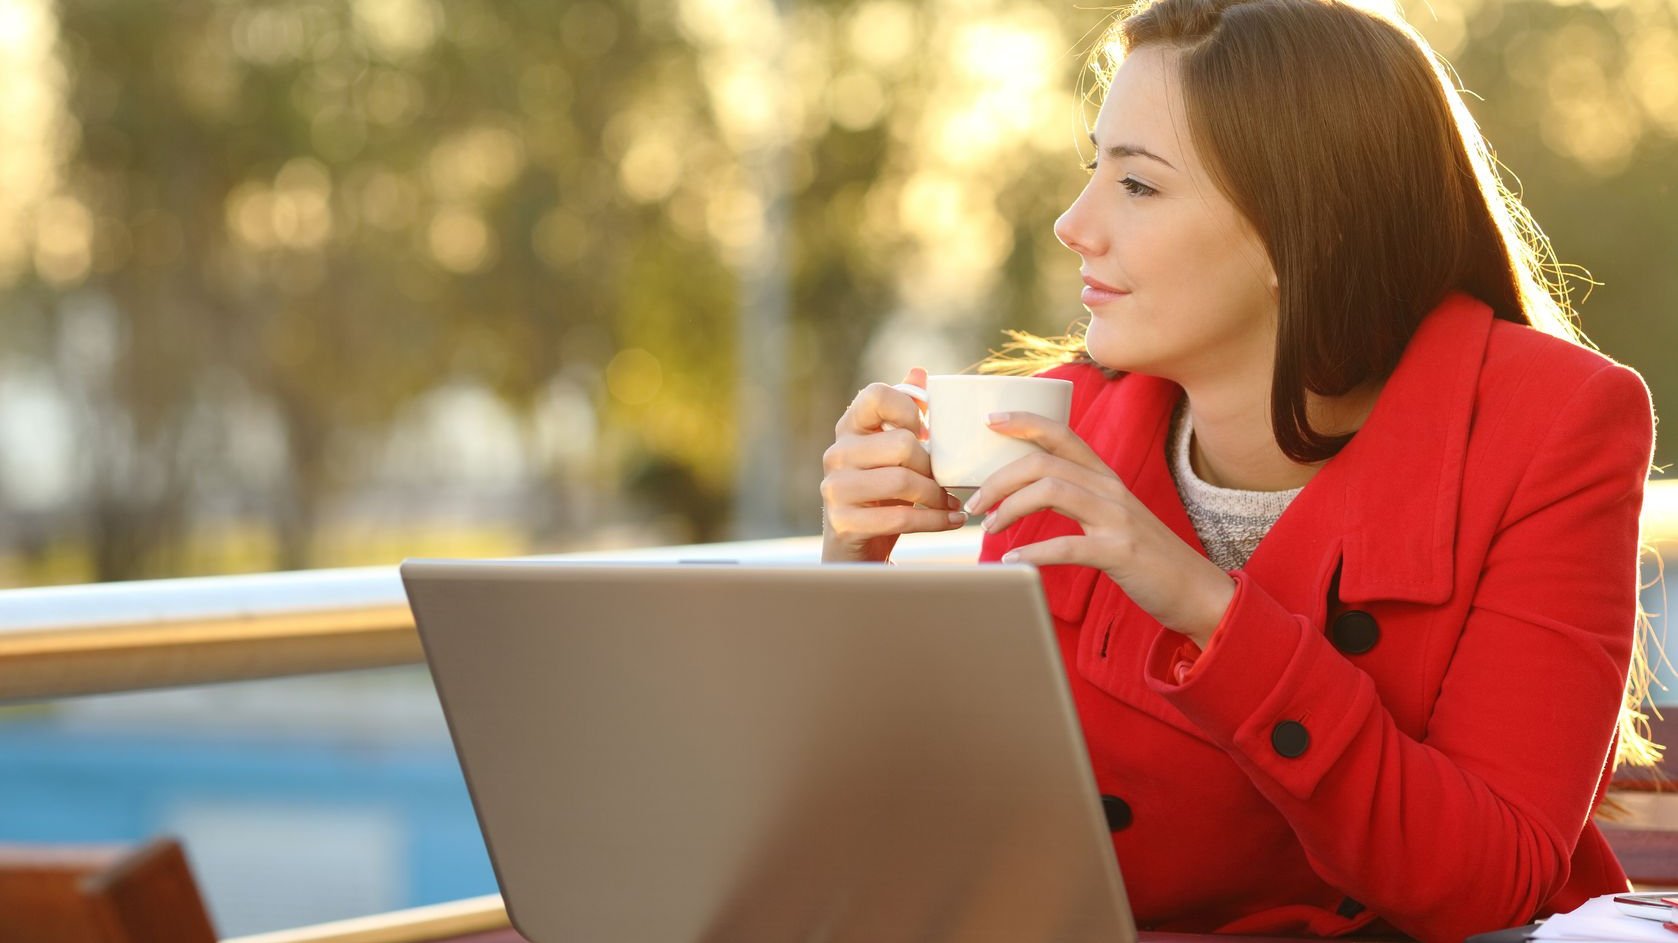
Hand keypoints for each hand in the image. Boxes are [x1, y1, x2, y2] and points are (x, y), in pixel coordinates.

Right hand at [821, 366, 967, 562]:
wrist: (857, 547)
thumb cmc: (882, 493)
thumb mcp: (890, 452)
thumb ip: (904, 413)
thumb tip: (919, 372)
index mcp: (849, 427)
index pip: (876, 395)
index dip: (908, 409)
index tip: (925, 432)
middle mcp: (836, 453)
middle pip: (901, 443)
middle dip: (932, 465)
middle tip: (945, 480)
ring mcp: (835, 488)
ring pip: (902, 482)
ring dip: (936, 496)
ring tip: (949, 502)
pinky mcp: (843, 521)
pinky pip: (900, 518)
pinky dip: (934, 521)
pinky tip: (950, 520)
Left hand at [968, 410, 1235, 645]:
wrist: (1196, 590)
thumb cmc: (1146, 555)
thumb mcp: (1112, 515)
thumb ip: (1078, 497)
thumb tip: (1026, 493)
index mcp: (1105, 477)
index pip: (1062, 434)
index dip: (1025, 422)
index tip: (990, 420)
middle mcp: (1110, 489)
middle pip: (1044, 463)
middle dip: (998, 479)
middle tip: (972, 505)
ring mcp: (1117, 518)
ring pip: (1051, 492)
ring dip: (1009, 508)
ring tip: (987, 530)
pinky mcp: (1120, 551)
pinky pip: (1067, 545)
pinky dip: (1033, 552)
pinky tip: (1012, 561)